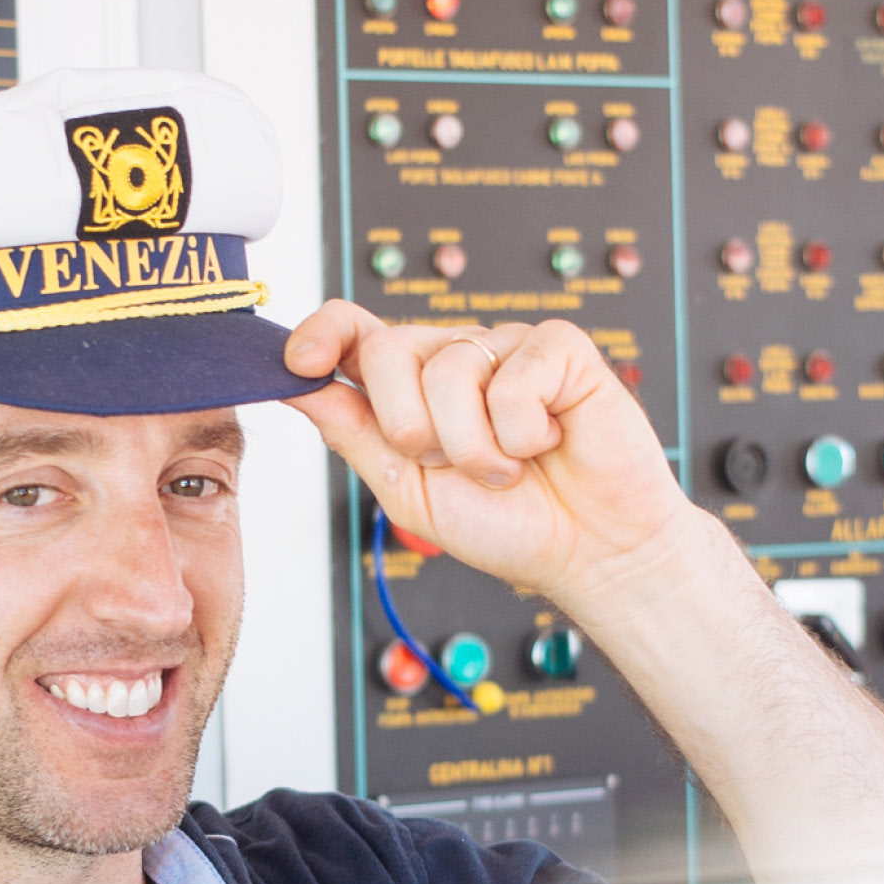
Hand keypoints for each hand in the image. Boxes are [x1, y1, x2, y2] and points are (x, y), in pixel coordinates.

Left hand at [282, 303, 697, 607]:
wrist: (588, 552)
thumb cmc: (508, 525)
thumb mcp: (407, 491)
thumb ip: (354, 433)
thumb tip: (295, 388)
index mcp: (412, 390)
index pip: (354, 331)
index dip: (322, 333)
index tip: (300, 364)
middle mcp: (455, 358)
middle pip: (387, 350)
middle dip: (409, 427)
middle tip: (449, 464)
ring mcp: (507, 347)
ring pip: (449, 369)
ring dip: (475, 446)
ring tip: (509, 468)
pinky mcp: (559, 348)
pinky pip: (513, 376)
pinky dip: (524, 432)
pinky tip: (547, 443)